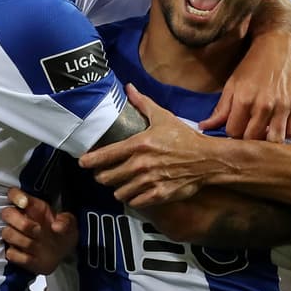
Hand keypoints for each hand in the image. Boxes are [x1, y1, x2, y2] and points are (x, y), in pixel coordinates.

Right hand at [2, 188, 77, 273]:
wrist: (64, 253)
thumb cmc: (64, 233)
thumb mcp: (71, 224)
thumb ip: (66, 221)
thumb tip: (57, 226)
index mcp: (34, 208)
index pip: (15, 194)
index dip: (16, 197)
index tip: (25, 204)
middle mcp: (22, 221)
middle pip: (7, 214)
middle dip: (20, 221)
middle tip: (37, 229)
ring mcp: (18, 238)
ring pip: (7, 233)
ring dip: (22, 239)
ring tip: (38, 243)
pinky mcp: (17, 255)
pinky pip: (10, 254)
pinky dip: (21, 256)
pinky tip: (33, 256)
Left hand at [80, 84, 221, 206]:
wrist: (208, 159)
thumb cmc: (185, 138)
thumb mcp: (163, 117)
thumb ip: (143, 104)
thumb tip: (129, 87)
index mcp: (139, 144)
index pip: (105, 155)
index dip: (89, 161)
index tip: (83, 162)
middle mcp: (140, 164)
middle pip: (107, 178)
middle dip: (102, 177)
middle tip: (104, 174)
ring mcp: (149, 181)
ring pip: (119, 192)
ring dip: (118, 189)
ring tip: (120, 184)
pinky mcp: (158, 195)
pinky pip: (135, 202)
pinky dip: (133, 198)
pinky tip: (135, 193)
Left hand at [200, 31, 290, 140]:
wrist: (276, 48)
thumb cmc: (251, 67)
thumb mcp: (231, 85)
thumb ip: (220, 110)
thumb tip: (204, 127)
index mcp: (244, 99)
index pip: (234, 132)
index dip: (233, 131)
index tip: (236, 124)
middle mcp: (264, 105)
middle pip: (253, 139)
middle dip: (248, 137)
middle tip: (249, 129)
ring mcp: (283, 106)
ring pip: (274, 140)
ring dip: (267, 139)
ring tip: (264, 130)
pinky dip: (285, 133)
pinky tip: (277, 124)